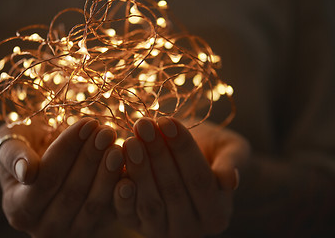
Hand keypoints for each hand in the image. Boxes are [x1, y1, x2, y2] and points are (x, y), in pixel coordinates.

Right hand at [0, 118, 123, 236]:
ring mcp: (72, 230)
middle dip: (91, 158)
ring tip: (117, 145)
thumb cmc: (26, 148)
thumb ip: (13, 155)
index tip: (88, 123)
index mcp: (18, 208)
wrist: (42, 164)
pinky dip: (121, 188)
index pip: (46, 177)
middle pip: (72, 192)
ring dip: (108, 173)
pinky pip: (111, 209)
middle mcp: (43, 227)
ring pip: (93, 203)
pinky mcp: (95, 226)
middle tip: (107, 131)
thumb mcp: (11, 143)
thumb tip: (27, 172)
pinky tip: (129, 166)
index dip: (68, 149)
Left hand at [113, 117, 249, 237]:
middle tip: (144, 125)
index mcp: (217, 215)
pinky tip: (116, 166)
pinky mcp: (137, 226)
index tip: (167, 121)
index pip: (200, 180)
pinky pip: (127, 213)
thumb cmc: (212, 152)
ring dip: (138, 169)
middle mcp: (190, 230)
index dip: (183, 149)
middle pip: (173, 191)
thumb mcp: (231, 151)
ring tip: (131, 139)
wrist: (188, 161)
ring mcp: (162, 231)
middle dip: (157, 154)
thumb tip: (230, 181)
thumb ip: (231, 164)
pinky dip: (120, 192)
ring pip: (150, 203)